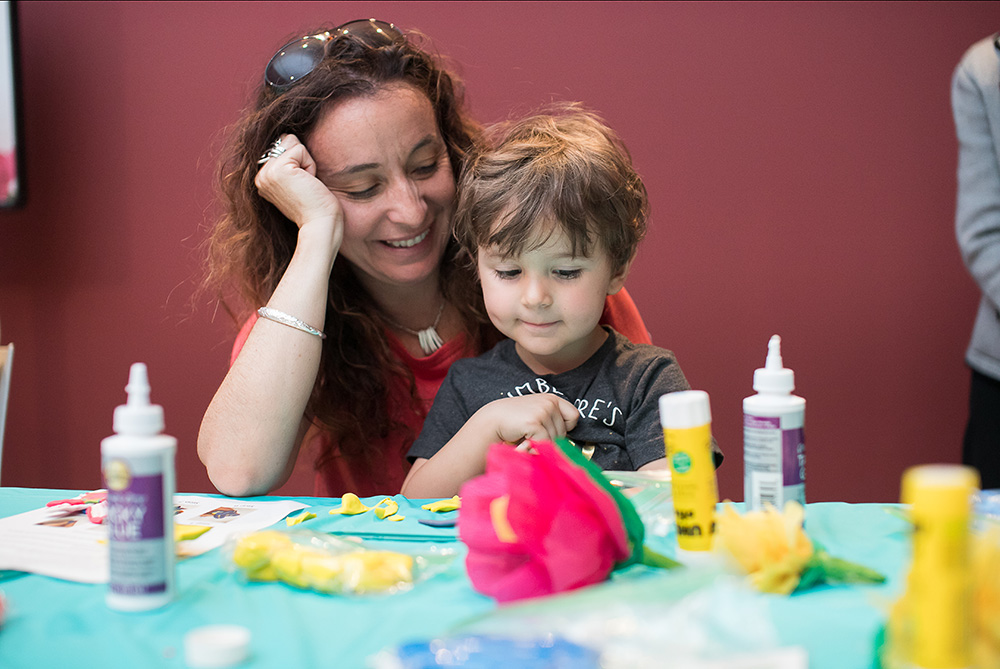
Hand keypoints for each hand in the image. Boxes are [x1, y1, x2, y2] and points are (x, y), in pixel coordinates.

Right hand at [255, 134, 342, 250]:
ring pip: (292, 142)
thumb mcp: (295, 183)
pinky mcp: (279, 169)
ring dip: (306, 162)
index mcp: (262, 180)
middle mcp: (260, 176)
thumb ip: (288, 165)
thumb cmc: (315, 207)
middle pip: (285, 140)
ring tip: (306, 184)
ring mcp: (267, 172)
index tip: (301, 187)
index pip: (280, 147)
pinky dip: (310, 165)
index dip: (299, 162)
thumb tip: (289, 137)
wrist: (320, 225)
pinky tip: (309, 183)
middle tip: (305, 185)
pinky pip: (300, 149)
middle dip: (302, 159)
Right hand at [474, 394, 579, 446]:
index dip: (565, 428)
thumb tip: (566, 445)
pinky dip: (534, 448)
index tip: (549, 430)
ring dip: (540, 445)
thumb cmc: (516, 421)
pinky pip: (544, 444)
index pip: (574, 416)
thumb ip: (552, 422)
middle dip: (549, 440)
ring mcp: (543, 411)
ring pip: (554, 441)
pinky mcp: (535, 422)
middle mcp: (550, 402)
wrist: (493, 420)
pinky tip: (523, 442)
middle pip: (563, 433)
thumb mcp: (538, 414)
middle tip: (532, 436)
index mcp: (552, 399)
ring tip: (526, 438)